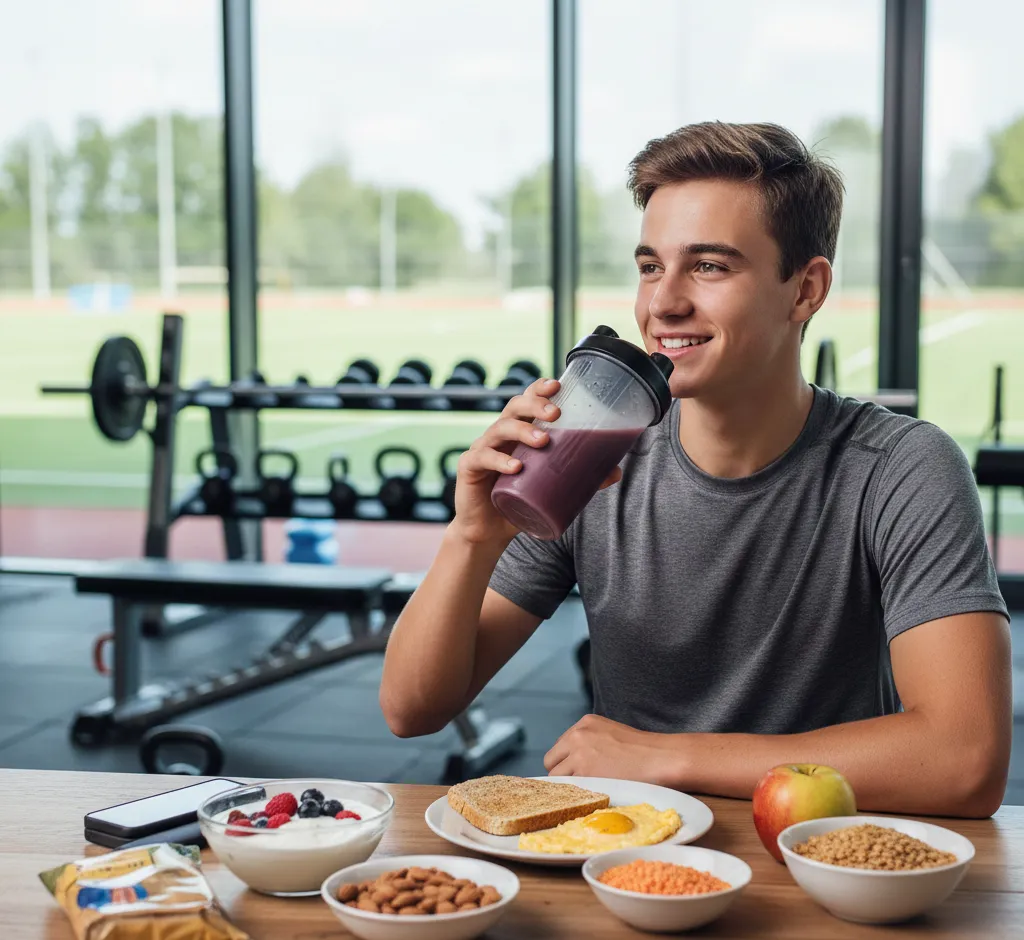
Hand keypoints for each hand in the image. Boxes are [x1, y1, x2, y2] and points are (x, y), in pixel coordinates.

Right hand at [450, 378, 621, 543]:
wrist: (488, 532)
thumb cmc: (520, 503)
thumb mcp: (551, 488)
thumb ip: (580, 478)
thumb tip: (615, 471)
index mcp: (518, 433)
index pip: (526, 402)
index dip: (538, 390)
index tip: (557, 385)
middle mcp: (500, 436)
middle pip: (513, 407)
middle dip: (535, 404)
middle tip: (556, 413)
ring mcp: (483, 450)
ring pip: (499, 428)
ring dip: (522, 430)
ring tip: (543, 440)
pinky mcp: (469, 469)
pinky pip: (482, 458)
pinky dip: (499, 460)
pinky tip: (515, 467)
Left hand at [543, 714, 682, 787]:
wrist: (660, 758)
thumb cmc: (642, 751)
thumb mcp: (611, 734)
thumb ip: (590, 742)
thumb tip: (575, 761)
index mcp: (585, 723)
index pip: (560, 746)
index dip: (567, 761)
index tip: (577, 771)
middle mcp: (578, 735)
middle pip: (551, 760)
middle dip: (562, 772)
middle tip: (580, 783)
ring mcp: (578, 753)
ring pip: (556, 776)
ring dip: (569, 785)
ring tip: (589, 790)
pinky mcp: (584, 772)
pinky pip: (567, 787)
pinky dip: (575, 793)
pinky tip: (590, 794)